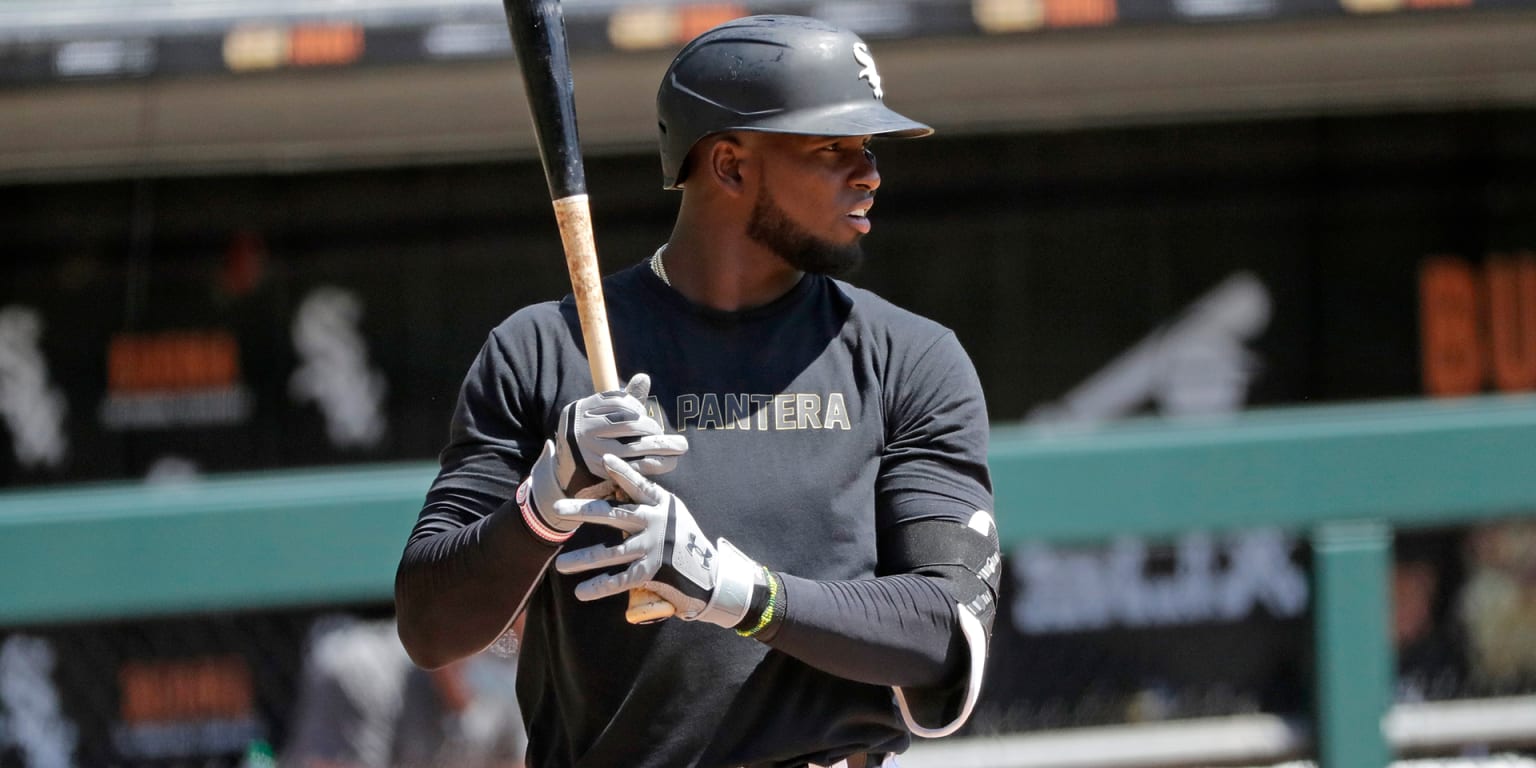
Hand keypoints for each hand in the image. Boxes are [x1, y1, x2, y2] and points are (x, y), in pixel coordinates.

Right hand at [517, 373, 686, 542]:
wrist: (567, 471)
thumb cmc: (594, 436)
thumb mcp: (602, 414)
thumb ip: (625, 398)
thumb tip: (644, 377)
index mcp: (583, 409)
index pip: (620, 402)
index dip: (638, 408)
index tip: (646, 415)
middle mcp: (584, 429)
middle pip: (629, 424)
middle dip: (652, 428)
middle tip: (664, 432)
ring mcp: (591, 451)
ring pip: (632, 447)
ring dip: (659, 446)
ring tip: (678, 446)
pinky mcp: (600, 472)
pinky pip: (632, 466)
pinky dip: (654, 464)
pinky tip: (670, 463)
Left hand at [552, 455, 760, 627]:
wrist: (710, 574)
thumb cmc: (684, 539)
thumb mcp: (672, 513)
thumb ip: (646, 502)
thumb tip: (614, 487)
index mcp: (661, 504)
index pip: (638, 485)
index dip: (622, 472)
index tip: (605, 459)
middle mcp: (657, 522)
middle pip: (613, 514)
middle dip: (582, 511)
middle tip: (558, 508)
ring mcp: (654, 547)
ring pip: (610, 552)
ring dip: (582, 559)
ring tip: (560, 565)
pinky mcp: (652, 571)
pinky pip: (620, 580)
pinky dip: (599, 587)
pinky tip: (580, 592)